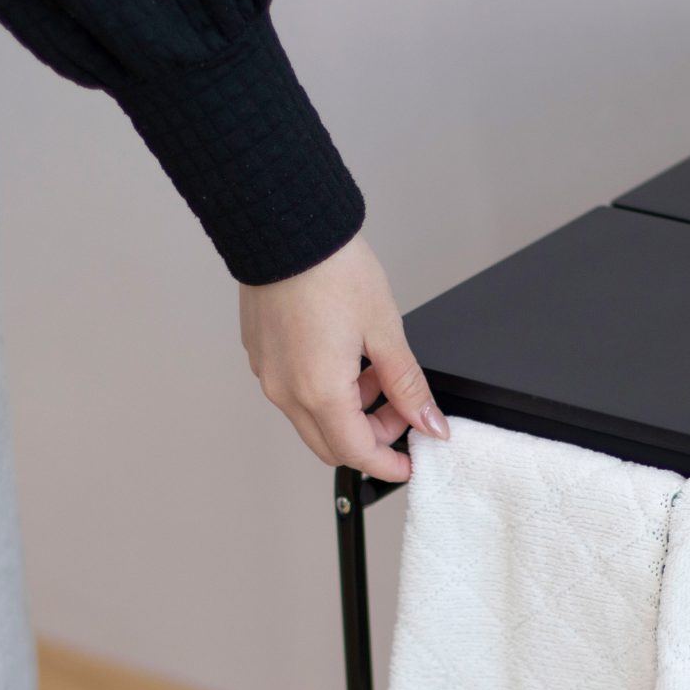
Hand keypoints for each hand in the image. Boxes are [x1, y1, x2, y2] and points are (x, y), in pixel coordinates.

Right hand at [239, 232, 447, 482]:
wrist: (284, 224)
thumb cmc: (331, 268)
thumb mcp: (385, 331)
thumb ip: (408, 386)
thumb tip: (429, 422)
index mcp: (319, 391)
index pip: (357, 453)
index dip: (389, 465)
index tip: (412, 460)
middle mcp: (285, 390)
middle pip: (331, 444)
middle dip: (372, 438)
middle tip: (401, 411)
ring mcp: (268, 374)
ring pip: (313, 419)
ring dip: (350, 411)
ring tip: (377, 372)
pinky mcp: (260, 356)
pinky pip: (295, 392)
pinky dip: (326, 391)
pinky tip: (348, 358)